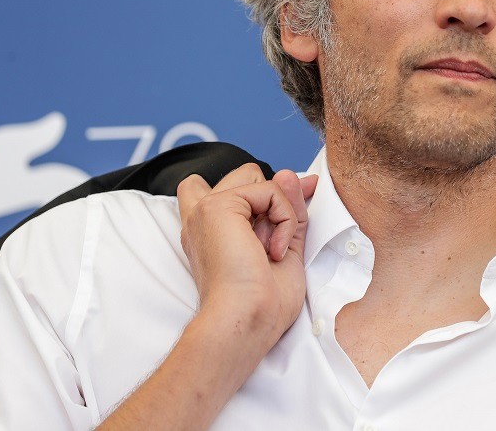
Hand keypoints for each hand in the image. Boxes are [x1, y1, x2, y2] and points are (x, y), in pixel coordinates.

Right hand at [177, 164, 318, 350]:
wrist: (247, 320)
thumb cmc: (263, 302)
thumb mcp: (284, 247)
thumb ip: (287, 211)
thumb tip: (293, 176)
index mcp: (211, 230)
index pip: (234, 187)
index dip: (263, 191)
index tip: (292, 209)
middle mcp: (202, 217)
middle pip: (245, 174)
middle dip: (272, 197)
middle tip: (277, 242)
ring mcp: (206, 209)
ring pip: (257, 176)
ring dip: (279, 210)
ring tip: (271, 249)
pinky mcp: (218, 206)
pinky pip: (270, 190)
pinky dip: (284, 218)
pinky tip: (274, 250)